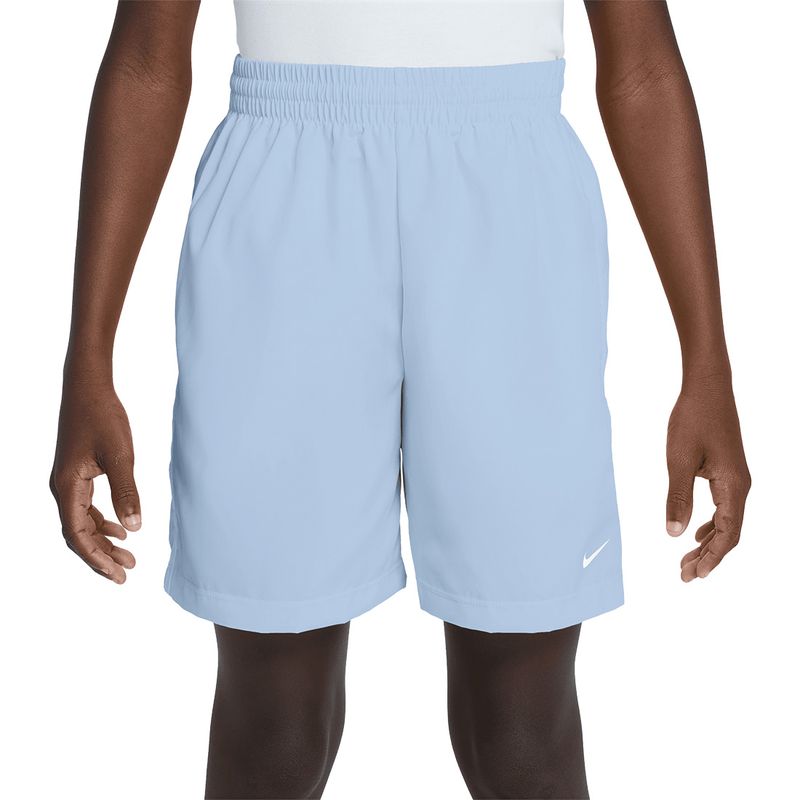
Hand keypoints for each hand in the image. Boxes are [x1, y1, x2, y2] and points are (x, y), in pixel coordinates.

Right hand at [50, 381, 139, 583]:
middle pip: (78, 534)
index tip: (118, 574)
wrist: (88, 387)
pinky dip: (101, 522)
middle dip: (101, 556)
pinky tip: (120, 529)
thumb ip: (127, 492)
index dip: (97, 557)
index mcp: (67, 487)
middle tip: (127, 574)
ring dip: (103, 541)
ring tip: (129, 557)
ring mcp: (68, 481)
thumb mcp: (121, 455)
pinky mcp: (77, 474)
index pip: (78, 534)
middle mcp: (62, 488)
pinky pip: (85, 508)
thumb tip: (133, 528)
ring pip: (82, 522)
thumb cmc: (103, 416)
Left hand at [665, 375, 750, 580]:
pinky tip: (696, 531)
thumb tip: (674, 533)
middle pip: (729, 532)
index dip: (712, 557)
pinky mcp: (727, 470)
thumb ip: (677, 497)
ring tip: (688, 559)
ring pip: (726, 520)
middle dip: (708, 555)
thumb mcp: (679, 460)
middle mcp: (740, 485)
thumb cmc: (693, 419)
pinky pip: (724, 506)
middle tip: (685, 575)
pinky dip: (710, 523)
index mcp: (733, 486)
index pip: (727, 533)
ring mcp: (736, 478)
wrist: (707, 387)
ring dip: (708, 541)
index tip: (695, 575)